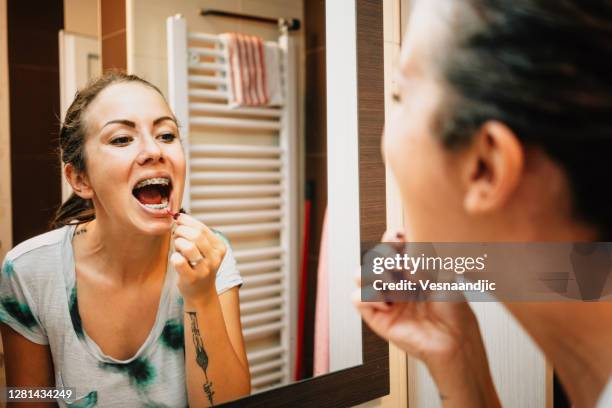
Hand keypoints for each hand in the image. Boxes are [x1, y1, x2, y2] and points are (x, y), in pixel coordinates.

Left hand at [170, 213, 226, 305]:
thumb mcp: (204, 250)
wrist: (201, 293)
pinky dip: (174, 257)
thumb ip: (196, 235)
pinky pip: (179, 261)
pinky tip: (176, 259)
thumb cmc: (199, 267)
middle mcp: (215, 258)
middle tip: (176, 234)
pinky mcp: (192, 278)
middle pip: (196, 235)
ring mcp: (205, 269)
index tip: (178, 219)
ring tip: (177, 247)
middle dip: (181, 231)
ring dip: (178, 243)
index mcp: (219, 248)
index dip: (187, 221)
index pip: (202, 228)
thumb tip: (179, 217)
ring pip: (188, 246)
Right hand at [353, 230, 499, 406]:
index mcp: (409, 268)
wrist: (454, 337)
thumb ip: (423, 254)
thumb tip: (406, 240)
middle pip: (372, 256)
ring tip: (397, 286)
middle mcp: (394, 282)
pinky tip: (389, 304)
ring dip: (375, 274)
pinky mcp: (377, 317)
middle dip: (385, 255)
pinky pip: (357, 298)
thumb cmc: (453, 308)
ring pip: (359, 275)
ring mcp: (384, 298)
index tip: (401, 238)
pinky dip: (370, 296)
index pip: (389, 245)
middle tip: (402, 265)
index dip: (391, 238)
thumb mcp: (443, 272)